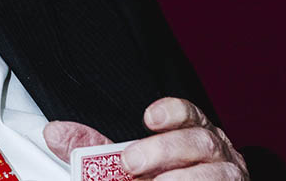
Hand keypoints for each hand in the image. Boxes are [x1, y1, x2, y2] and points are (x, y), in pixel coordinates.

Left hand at [43, 97, 248, 179]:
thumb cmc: (164, 177)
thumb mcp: (128, 162)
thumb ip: (94, 149)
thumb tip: (55, 133)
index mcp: (191, 131)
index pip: (189, 112)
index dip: (171, 112)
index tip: (147, 118)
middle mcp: (217, 152)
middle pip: (198, 142)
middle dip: (162, 151)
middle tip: (130, 164)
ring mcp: (229, 177)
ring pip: (215, 175)